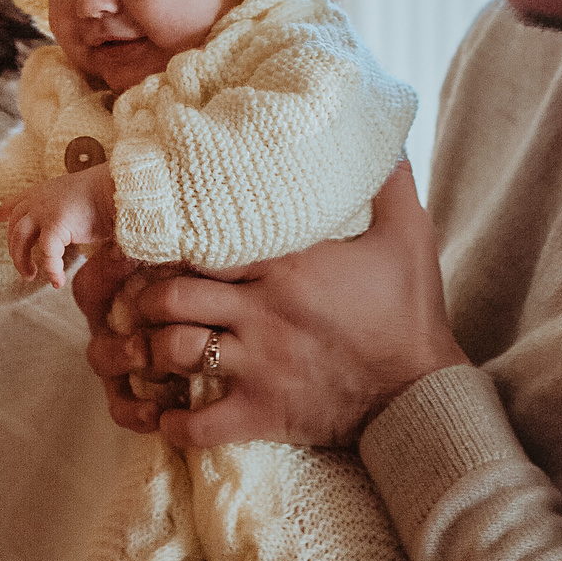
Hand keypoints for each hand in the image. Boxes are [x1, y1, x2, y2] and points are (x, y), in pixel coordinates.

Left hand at [0, 167, 115, 288]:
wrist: (114, 189)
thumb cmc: (102, 196)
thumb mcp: (73, 198)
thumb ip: (61, 208)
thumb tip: (64, 226)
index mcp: (41, 193)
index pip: (16, 202)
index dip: (5, 211)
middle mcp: (37, 201)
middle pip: (14, 228)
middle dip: (15, 251)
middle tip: (25, 269)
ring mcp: (44, 212)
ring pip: (20, 241)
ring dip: (22, 262)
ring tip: (30, 276)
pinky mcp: (55, 226)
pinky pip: (47, 254)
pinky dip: (52, 270)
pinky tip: (57, 281)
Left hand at [73, 163, 463, 448]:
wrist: (423, 391)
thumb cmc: (410, 312)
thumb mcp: (408, 234)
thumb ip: (390, 182)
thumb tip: (390, 136)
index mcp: (284, 266)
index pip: (199, 246)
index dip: (167, 246)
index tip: (157, 248)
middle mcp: (260, 314)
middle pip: (170, 298)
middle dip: (143, 298)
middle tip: (138, 300)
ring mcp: (257, 366)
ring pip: (173, 354)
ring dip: (149, 353)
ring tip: (142, 349)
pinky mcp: (263, 413)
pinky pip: (199, 425)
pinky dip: (173, 424)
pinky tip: (164, 416)